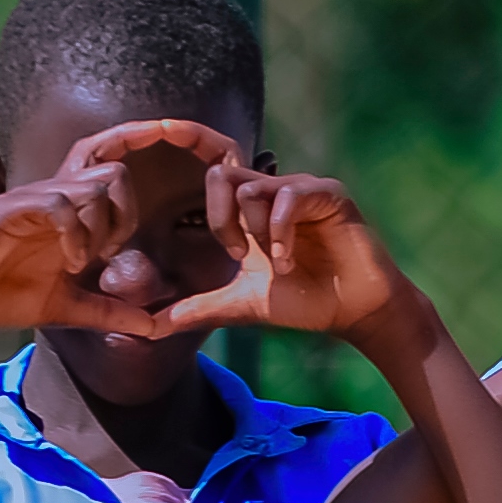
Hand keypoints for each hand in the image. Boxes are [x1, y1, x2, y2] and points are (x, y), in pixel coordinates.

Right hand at [0, 157, 171, 340]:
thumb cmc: (4, 297)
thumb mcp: (68, 307)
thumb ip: (109, 312)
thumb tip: (154, 326)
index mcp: (70, 211)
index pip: (112, 172)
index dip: (131, 197)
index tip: (119, 240)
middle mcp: (54, 197)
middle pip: (114, 172)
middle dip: (124, 215)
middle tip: (106, 254)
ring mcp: (32, 200)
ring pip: (91, 187)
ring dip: (97, 230)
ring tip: (80, 264)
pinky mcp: (9, 209)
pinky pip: (57, 204)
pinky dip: (73, 235)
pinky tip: (67, 264)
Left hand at [74, 119, 427, 345]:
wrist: (353, 312)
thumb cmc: (303, 302)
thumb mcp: (241, 305)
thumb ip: (197, 308)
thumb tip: (148, 328)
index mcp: (250, 211)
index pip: (215, 174)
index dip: (200, 181)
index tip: (209, 220)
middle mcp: (273, 192)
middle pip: (222, 174)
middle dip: (221, 219)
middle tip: (238, 253)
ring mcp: (302, 189)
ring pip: (252, 189)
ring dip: (256, 234)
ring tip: (277, 264)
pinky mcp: (328, 194)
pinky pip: (288, 198)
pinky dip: (281, 234)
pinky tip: (289, 261)